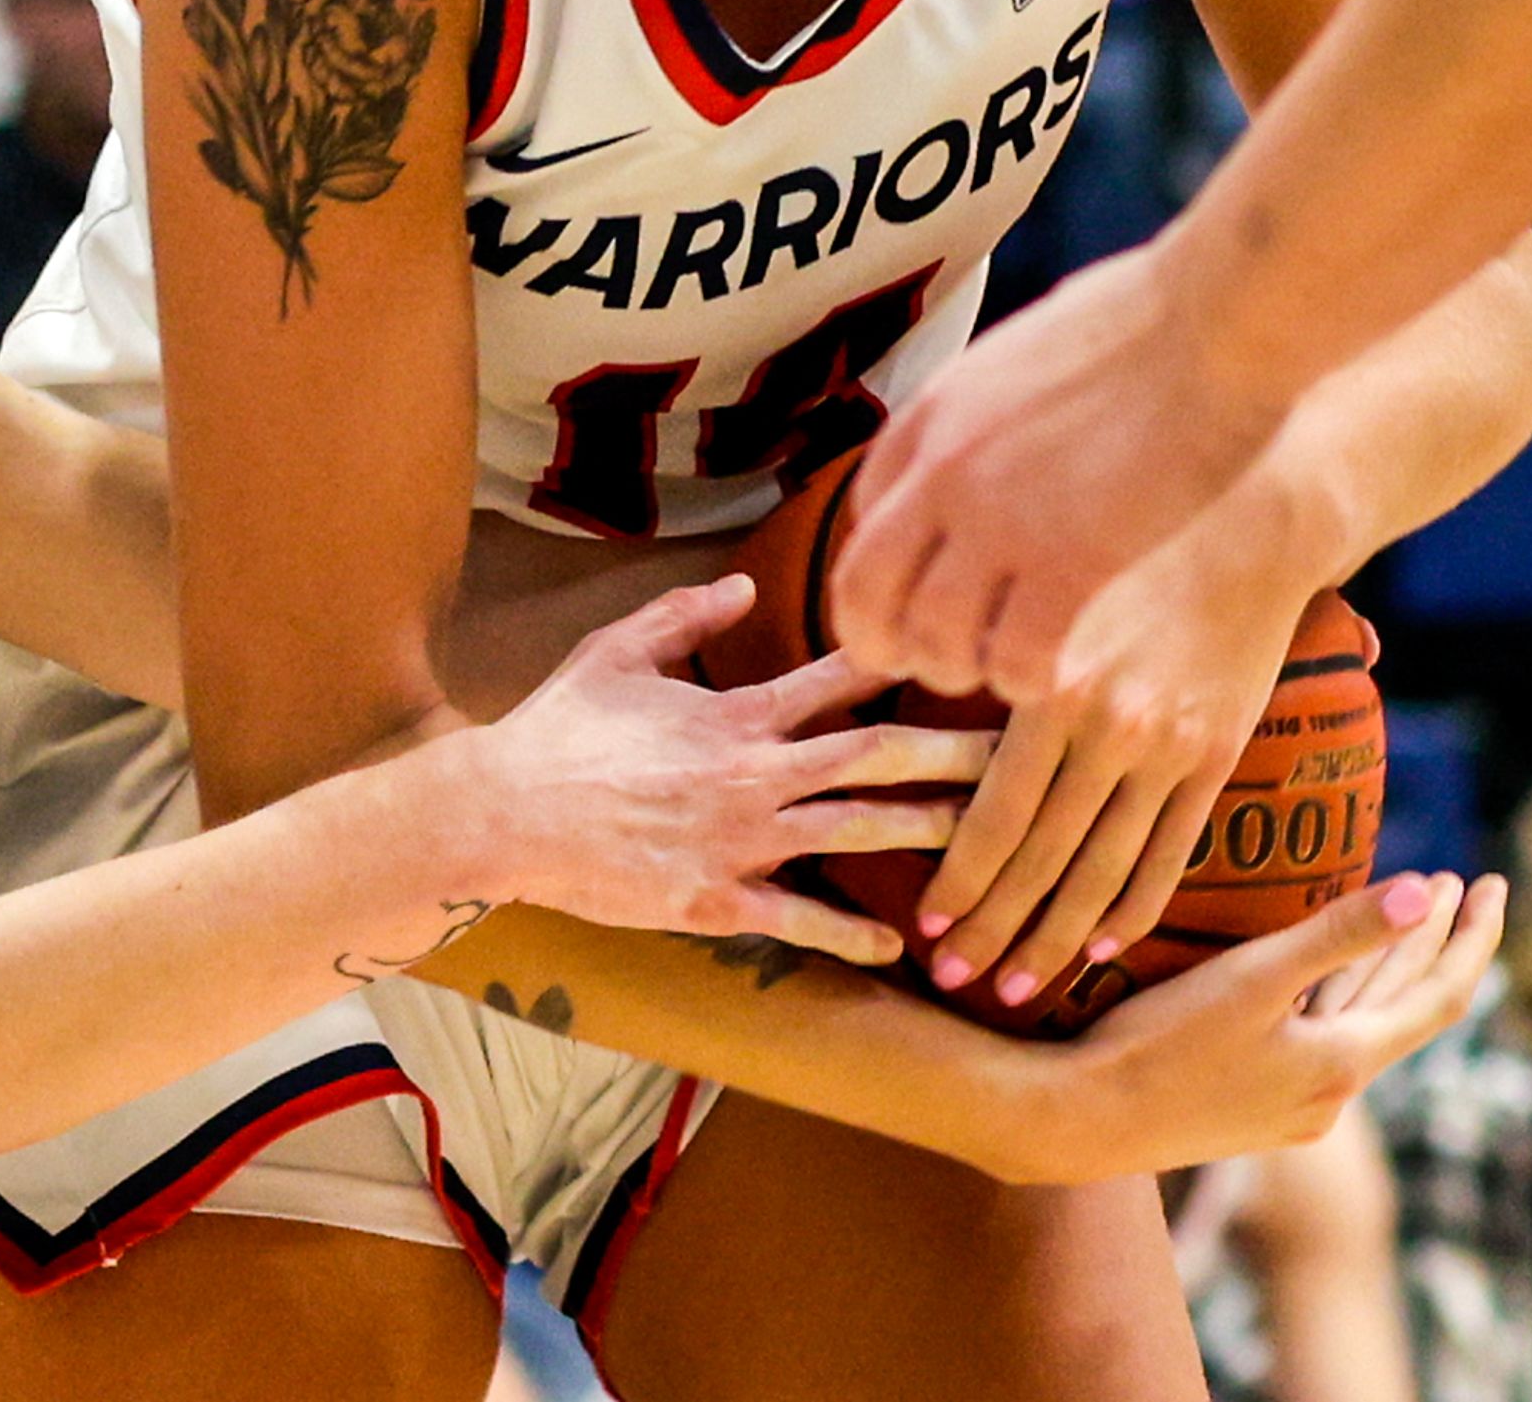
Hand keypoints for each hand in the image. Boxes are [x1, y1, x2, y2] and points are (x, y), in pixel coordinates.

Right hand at [468, 576, 996, 963]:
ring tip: (997, 842)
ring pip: (856, 834)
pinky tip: (897, 946)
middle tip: (1028, 750)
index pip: (840, 676)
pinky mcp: (713, 899)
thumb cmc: (558, 729)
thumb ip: (686, 615)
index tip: (971, 651)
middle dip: (958, 751)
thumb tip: (748, 585)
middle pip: (877, 756)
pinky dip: (850, 934)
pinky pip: (797, 919)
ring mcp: (738, 840)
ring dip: (930, 836)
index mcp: (735, 711)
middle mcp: (753, 773)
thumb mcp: (616, 651)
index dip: (909, 661)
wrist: (503, 812)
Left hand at [831, 241, 1292, 698]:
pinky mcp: (1072, 564)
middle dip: (885, 641)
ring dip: (956, 667)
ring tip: (991, 671)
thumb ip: (991, 399)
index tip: (916, 590)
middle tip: (925, 662)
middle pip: (867, 592)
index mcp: (930, 414)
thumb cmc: (1145, 316)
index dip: (884, 569)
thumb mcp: (1025, 346)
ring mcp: (1001, 521)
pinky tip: (1045, 675)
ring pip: (934, 638)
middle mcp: (943, 473)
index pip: (862, 516)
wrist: (1217, 323)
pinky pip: (1016, 655)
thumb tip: (996, 416)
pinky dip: (1021, 678)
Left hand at [911, 467, 1338, 1006]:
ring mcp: (1173, 747)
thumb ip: (965, 629)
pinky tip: (1103, 949)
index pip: (994, 815)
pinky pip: (1172, 851)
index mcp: (1052, 686)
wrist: (1252, 508)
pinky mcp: (1219, 752)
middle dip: (995, 931)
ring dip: (1058, 940)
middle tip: (955, 984)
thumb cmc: (1114, 517)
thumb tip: (880, 664)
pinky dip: (1136, 907)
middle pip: (1043, 859)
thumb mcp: (1024, 563)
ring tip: (1018, 989)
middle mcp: (1113, 728)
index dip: (959, 882)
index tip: (925, 931)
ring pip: (1105, 871)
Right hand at [1033, 872, 1503, 1181]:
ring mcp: (1292, 1107)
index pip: (1441, 997)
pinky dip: (1337, 998)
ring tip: (1407, 916)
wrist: (1080, 1122)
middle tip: (1459, 886)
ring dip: (1385, 969)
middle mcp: (1330, 1095)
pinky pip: (1318, 1041)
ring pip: (1358, 1026)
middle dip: (1434, 944)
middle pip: (1404, 1010)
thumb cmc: (1159, 1046)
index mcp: (1342, 1064)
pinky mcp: (1253, 1109)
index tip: (1496, 884)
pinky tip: (1319, 976)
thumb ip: (1338, 934)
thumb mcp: (1251, 979)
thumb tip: (1427, 892)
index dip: (1475, 938)